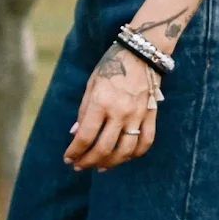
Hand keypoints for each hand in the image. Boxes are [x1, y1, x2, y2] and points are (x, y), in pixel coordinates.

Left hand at [64, 39, 159, 171]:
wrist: (141, 53)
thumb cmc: (111, 66)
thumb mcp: (91, 84)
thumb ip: (84, 111)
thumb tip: (76, 134)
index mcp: (101, 102)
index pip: (85, 136)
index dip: (75, 151)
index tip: (68, 159)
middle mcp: (120, 112)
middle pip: (104, 148)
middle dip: (88, 161)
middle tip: (79, 166)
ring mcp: (137, 115)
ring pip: (125, 151)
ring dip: (111, 163)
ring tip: (100, 166)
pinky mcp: (151, 116)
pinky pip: (145, 142)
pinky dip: (135, 154)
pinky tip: (124, 157)